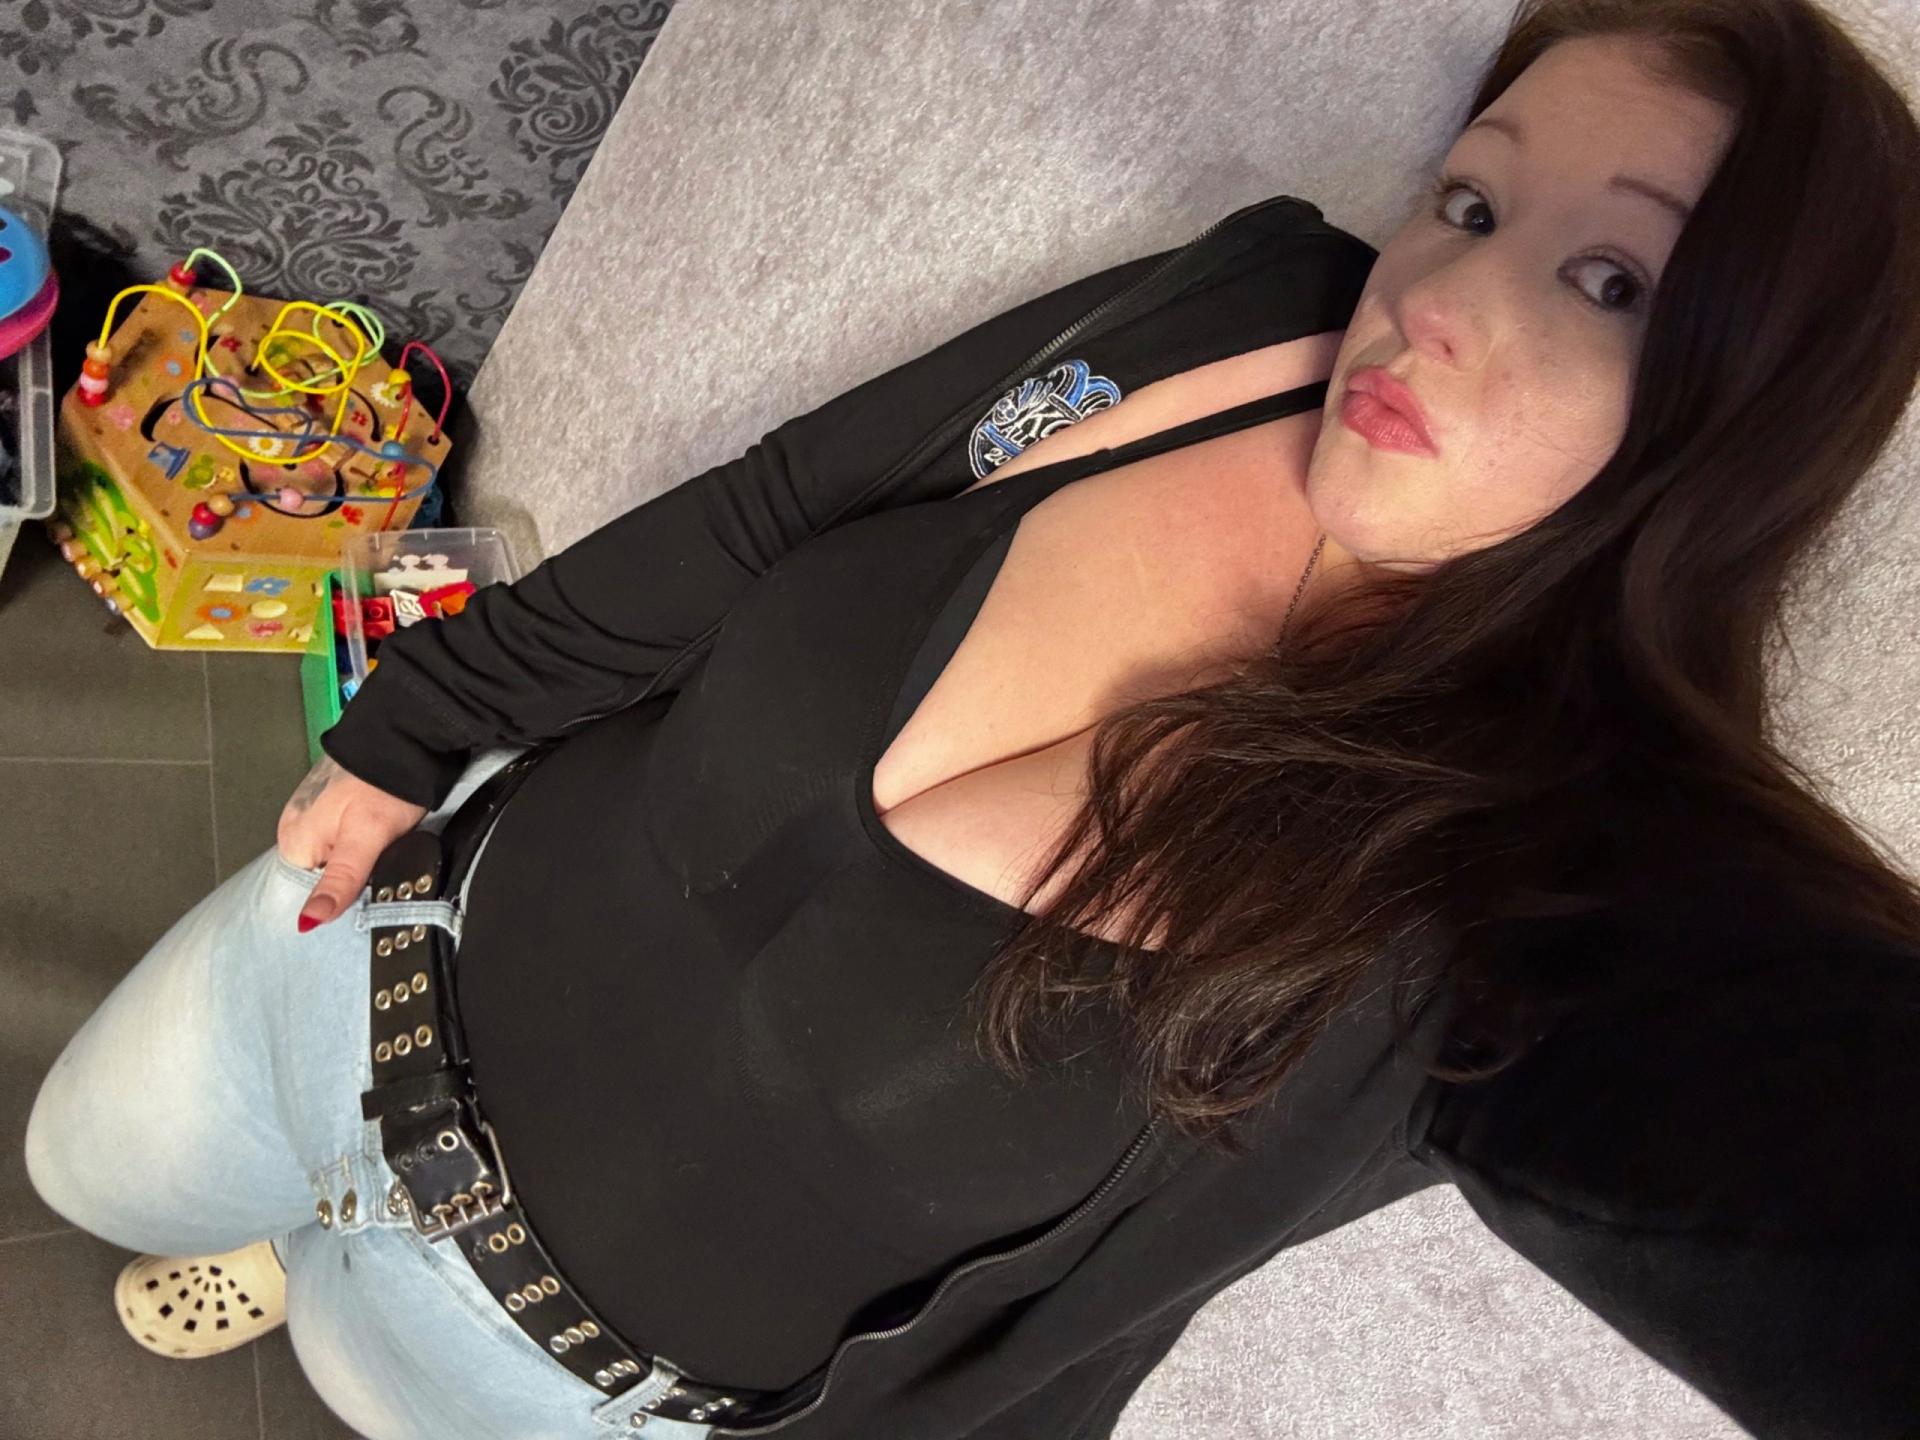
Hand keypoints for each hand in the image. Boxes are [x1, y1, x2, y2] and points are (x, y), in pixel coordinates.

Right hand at [278, 755, 427, 929]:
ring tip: (379, 852)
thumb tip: (309, 920)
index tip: (364, 897)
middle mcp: (296, 828)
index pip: (307, 893)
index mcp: (294, 841)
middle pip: (319, 876)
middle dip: (348, 881)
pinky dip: (359, 842)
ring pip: (332, 857)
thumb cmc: (386, 784)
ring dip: (355, 862)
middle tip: (377, 870)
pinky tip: (376, 837)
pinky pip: (341, 837)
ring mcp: (312, 814)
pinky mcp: (332, 804)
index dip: (337, 900)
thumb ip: (339, 880)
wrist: (405, 738)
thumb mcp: (365, 839)